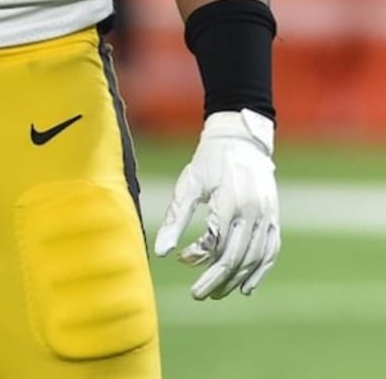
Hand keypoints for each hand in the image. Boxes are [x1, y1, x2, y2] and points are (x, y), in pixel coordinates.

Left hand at [155, 108, 279, 298]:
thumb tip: (160, 252)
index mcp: (229, 202)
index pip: (216, 244)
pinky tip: (246, 287)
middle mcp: (252, 213)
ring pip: (254, 259)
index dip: (198, 257)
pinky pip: (270, 252)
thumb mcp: (188, 184)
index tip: (180, 260)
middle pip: (236, 257)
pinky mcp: (274, 219)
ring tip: (217, 293)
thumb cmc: (208, 161)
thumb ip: (175, 218)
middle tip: (199, 294)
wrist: (239, 140)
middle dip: (216, 279)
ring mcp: (267, 217)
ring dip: (236, 279)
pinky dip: (259, 271)